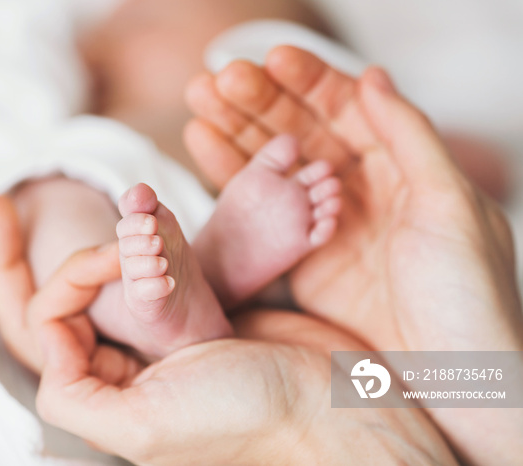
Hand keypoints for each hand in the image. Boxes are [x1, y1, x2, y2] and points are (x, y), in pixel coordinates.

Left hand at [0, 197, 455, 465]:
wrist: (327, 401)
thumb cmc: (243, 417)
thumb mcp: (144, 425)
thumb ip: (76, 399)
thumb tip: (50, 346)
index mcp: (108, 394)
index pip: (54, 327)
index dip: (68, 285)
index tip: (107, 261)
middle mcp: (131, 366)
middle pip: (84, 298)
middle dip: (96, 259)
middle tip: (130, 234)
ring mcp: (166, 337)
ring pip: (123, 278)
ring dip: (127, 242)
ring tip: (142, 213)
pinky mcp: (201, 313)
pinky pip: (162, 269)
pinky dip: (158, 242)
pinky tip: (160, 223)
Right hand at [184, 47, 522, 463]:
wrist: (454, 380)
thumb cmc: (467, 295)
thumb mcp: (450, 206)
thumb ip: (409, 136)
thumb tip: (370, 76)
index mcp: (403, 167)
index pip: (347, 109)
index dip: (306, 81)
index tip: (266, 61)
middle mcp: (362, 189)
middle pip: (303, 130)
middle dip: (259, 102)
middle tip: (216, 80)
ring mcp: (327, 222)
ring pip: (276, 165)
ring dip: (236, 132)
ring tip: (199, 105)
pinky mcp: (302, 258)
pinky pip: (261, 209)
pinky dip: (231, 178)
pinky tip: (204, 147)